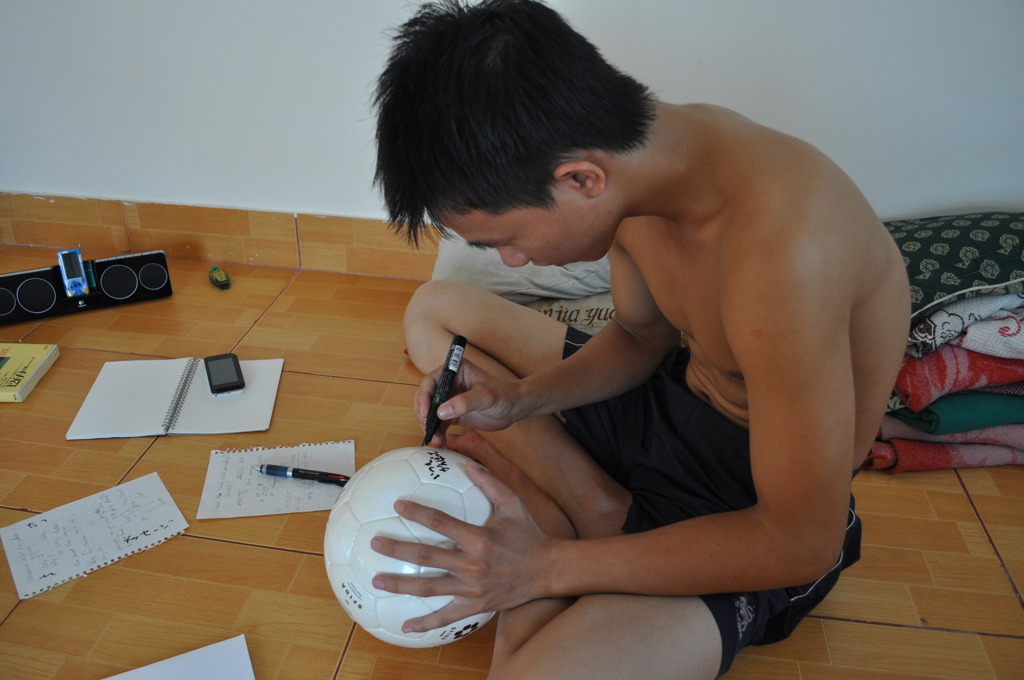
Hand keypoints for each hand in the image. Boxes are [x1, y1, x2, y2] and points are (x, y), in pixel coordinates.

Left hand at [369, 459, 552, 631]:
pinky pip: (447, 617)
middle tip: (374, 544)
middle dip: (397, 550)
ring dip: (401, 585)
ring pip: (429, 587)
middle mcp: (472, 564)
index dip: (417, 513)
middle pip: (426, 556)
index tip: (397, 506)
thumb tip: (469, 464)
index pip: (441, 522)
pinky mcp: (475, 605)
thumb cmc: (529, 534)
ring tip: (377, 581)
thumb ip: (491, 483)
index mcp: (479, 537)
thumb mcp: (514, 504)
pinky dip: (425, 623)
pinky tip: (405, 626)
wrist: (547, 570)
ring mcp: (472, 588)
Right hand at [416, 357, 526, 446]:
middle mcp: (449, 383)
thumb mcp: (485, 397)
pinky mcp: (453, 413)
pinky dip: (438, 433)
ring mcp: (450, 399)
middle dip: (424, 414)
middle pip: (426, 398)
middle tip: (428, 429)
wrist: (515, 407)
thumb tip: (441, 412)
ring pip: (431, 412)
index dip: (424, 396)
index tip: (425, 413)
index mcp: (454, 371)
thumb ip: (464, 402)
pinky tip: (440, 442)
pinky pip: (440, 423)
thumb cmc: (503, 395)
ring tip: (436, 441)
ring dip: (430, 427)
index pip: (431, 381)